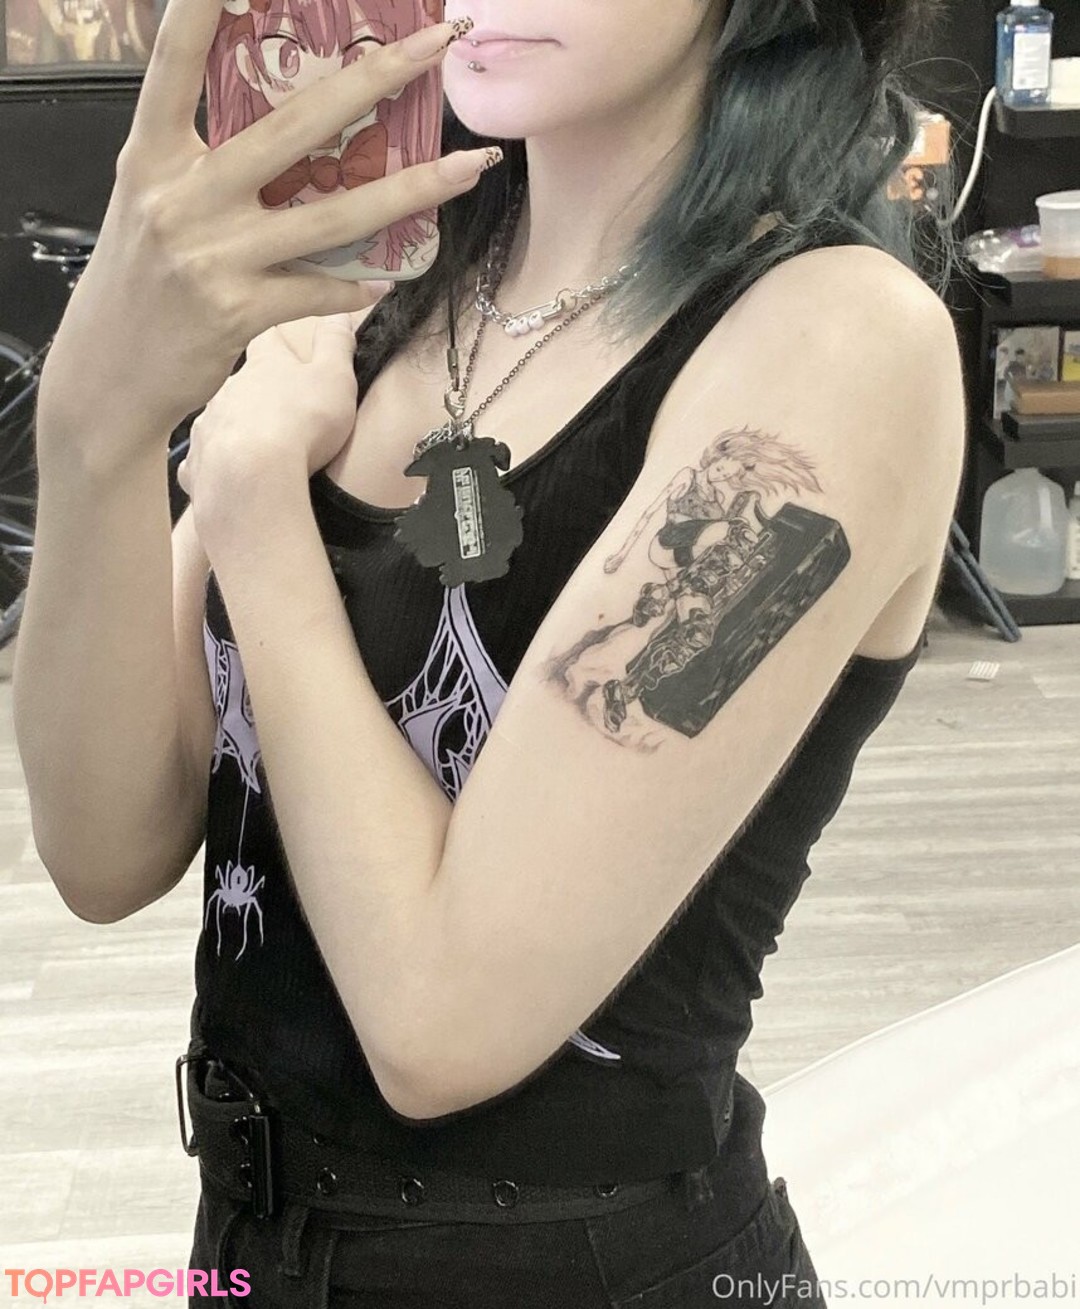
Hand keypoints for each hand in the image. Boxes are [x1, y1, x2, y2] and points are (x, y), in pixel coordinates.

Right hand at [36, 5, 497, 450]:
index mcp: (152, 155)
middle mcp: (181, 196)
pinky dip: (354, 284)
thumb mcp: (152, 204)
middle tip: (435, 45)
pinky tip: (384, 277)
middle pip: (294, 125)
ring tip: (470, 167)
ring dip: (413, 190)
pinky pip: (318, 290)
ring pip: (332, 214)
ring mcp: (211, 256)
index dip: (200, 5)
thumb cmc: (138, 282)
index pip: (176, 61)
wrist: (108, 373)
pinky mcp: (237, 312)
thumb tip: (297, 140)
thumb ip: (205, 165)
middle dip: (375, 77)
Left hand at [175, 309, 365, 523]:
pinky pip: (203, 460)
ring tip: (253, 446)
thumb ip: (337, 344)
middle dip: (255, 391)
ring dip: (234, 427)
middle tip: (276, 408)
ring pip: (220, 418)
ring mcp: (208, 425)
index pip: (267, 340)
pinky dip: (215, 464)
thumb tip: (339, 310)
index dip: (276, 339)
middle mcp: (229, 389)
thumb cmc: (301, 422)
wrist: (251, 475)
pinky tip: (226, 475)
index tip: (283, 341)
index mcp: (264, 366)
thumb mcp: (335, 378)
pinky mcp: (198, 463)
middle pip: (241, 382)